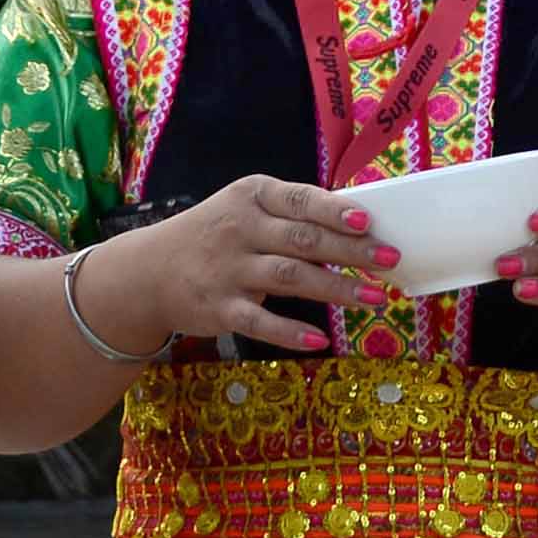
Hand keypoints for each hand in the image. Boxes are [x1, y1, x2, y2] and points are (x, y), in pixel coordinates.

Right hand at [86, 175, 394, 353]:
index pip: (300, 200)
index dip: (334, 210)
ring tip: (375, 298)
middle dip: (351, 250)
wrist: (147, 272)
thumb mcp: (246, 210)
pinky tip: (321, 339)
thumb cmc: (215, 236)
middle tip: (390, 260)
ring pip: (290, 277)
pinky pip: (260, 321)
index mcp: (252, 197)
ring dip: (336, 288)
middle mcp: (240, 230)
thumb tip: (361, 223)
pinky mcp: (220, 308)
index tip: (368, 220)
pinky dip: (290, 332)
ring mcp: (228, 270)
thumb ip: (293, 214)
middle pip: (304, 240)